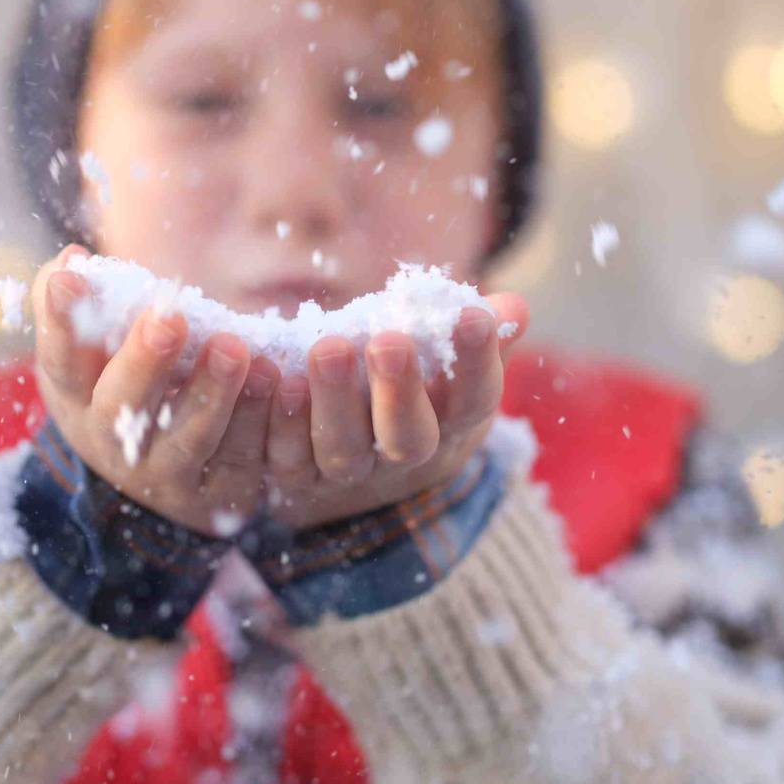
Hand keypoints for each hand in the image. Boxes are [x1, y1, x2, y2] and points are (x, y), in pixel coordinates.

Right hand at [31, 245, 279, 536]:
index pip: (61, 359)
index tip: (72, 278)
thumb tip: (73, 259)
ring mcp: (166, 472)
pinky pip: (244, 460)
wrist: (156, 473)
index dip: (62, 321)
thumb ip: (73, 304)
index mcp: (77, 398)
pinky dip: (263, 424)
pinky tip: (283, 383)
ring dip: (212, 394)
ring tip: (233, 347)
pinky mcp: (220, 491)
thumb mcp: (84, 354)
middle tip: (168, 318)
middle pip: (125, 406)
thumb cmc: (117, 384)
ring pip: (190, 438)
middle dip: (145, 361)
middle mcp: (114, 443)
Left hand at [263, 293, 529, 530]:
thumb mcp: (455, 367)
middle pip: (408, 438)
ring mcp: (347, 472)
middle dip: (399, 391)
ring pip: (341, 450)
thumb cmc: (419, 391)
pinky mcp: (293, 475)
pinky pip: (281, 454)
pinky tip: (271, 370)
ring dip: (332, 401)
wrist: (361, 459)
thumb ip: (481, 333)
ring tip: (328, 347)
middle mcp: (403, 458)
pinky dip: (273, 416)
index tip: (472, 316)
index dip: (476, 362)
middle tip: (388, 340)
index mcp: (452, 424)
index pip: (474, 400)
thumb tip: (512, 308)